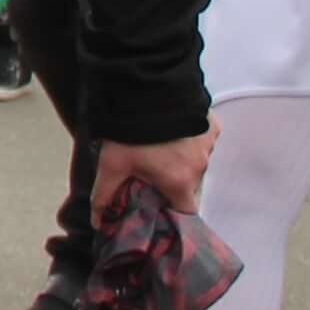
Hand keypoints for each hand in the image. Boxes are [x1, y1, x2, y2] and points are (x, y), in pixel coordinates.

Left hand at [94, 130, 216, 222]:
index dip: (173, 211)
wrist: (149, 88)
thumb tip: (97, 222)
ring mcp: (209, 145)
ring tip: (161, 148)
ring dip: (183, 159)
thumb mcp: (112, 165)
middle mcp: (200, 167)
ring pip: (197, 162)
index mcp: (180, 182)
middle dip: (174, 183)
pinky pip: (204, 140)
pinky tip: (174, 130)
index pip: (186, 211)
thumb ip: (104, 196)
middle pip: (190, 186)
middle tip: (153, 172)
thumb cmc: (131, 130)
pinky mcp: (213, 126)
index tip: (159, 205)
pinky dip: (192, 139)